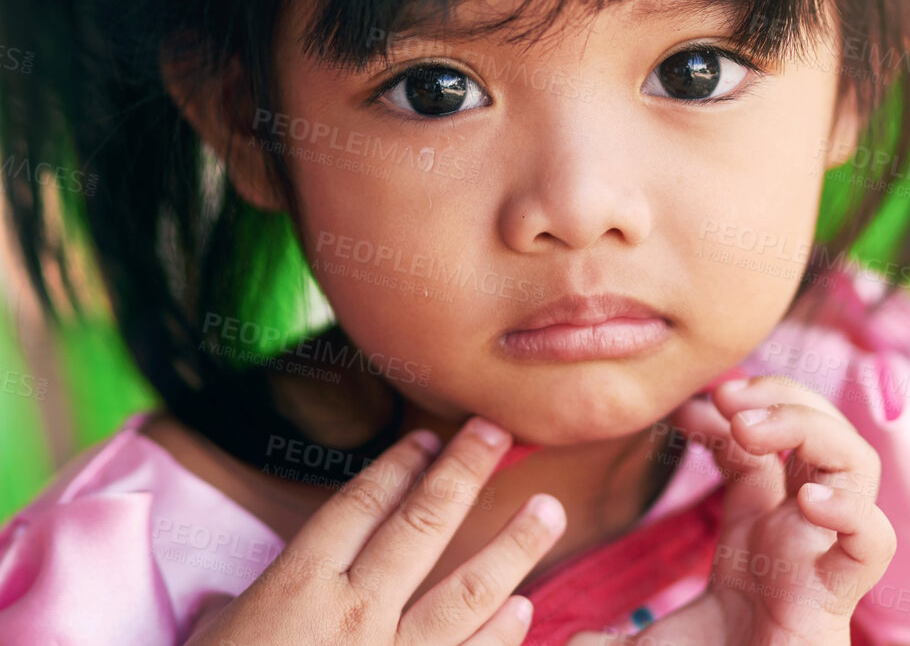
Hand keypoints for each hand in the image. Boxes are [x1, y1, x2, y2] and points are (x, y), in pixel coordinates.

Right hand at [183, 416, 567, 645]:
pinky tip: (521, 607)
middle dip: (465, 473)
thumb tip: (238, 598)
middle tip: (499, 433)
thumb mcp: (212, 640)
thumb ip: (241, 609)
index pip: (360, 505)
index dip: (399, 465)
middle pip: (421, 526)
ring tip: (548, 510)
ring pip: (465, 592)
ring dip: (512, 548)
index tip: (431, 438)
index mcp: (296, 587)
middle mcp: (351, 616)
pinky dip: (498, 635)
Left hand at [569, 375, 895, 645]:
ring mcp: (823, 557)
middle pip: (820, 431)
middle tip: (726, 397)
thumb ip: (614, 635)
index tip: (681, 411)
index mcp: (759, 529)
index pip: (760, 443)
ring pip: (856, 464)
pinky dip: (851, 510)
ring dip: (810, 427)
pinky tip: (807, 501)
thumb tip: (569, 639)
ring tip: (751, 427)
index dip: (727, 412)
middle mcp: (798, 532)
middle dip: (781, 396)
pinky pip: (873, 540)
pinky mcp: (838, 595)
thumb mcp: (653, 643)